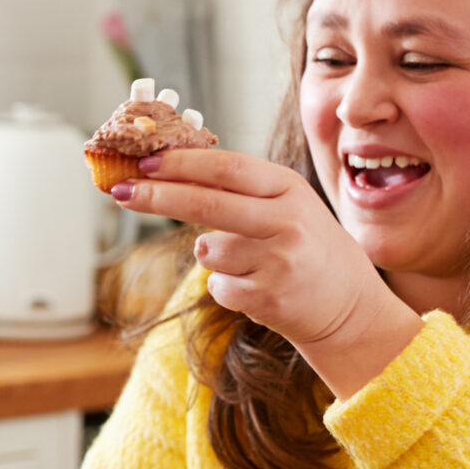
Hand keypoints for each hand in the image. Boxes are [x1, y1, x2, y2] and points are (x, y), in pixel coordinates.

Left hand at [110, 148, 418, 397]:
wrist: (348, 306)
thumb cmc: (307, 247)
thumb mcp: (286, 205)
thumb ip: (240, 189)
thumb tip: (168, 168)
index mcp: (289, 187)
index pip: (226, 167)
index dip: (181, 163)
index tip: (145, 162)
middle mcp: (287, 221)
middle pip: (205, 202)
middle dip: (156, 196)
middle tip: (121, 191)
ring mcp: (279, 261)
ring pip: (207, 249)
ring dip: (211, 254)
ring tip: (249, 261)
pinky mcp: (268, 298)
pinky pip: (217, 285)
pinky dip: (226, 285)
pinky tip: (257, 286)